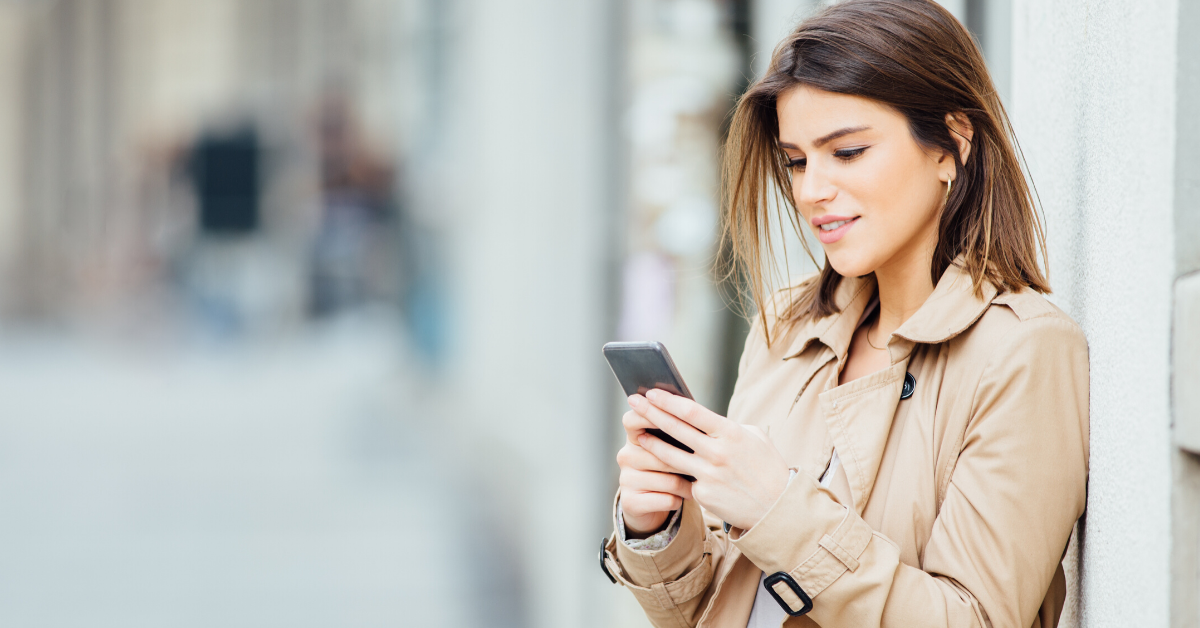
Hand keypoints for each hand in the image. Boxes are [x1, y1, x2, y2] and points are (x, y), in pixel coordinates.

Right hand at [616, 407, 693, 536]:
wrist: (651, 506)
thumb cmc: (666, 471)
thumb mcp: (667, 449)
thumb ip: (675, 433)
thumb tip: (699, 420)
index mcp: (634, 438)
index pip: (632, 420)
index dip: (648, 414)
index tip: (671, 416)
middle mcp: (626, 456)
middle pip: (661, 453)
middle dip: (687, 461)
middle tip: (705, 464)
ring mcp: (626, 479)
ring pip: (669, 480)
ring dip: (688, 485)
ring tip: (696, 484)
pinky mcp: (631, 502)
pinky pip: (667, 499)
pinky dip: (680, 500)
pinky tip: (682, 498)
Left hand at [628, 389, 789, 530]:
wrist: (777, 509)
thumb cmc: (767, 468)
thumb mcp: (755, 439)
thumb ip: (729, 428)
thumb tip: (704, 420)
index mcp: (731, 434)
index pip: (693, 412)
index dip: (669, 401)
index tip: (652, 392)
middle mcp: (718, 453)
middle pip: (676, 429)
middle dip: (651, 413)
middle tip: (633, 401)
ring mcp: (709, 475)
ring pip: (670, 456)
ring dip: (651, 443)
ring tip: (637, 433)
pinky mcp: (703, 495)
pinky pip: (683, 479)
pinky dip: (671, 472)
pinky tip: (657, 465)